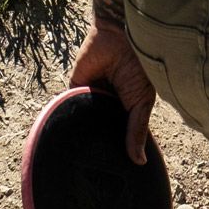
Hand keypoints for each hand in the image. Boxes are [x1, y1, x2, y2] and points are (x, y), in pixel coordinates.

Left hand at [68, 21, 158, 164]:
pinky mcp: (74, 88)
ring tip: (82, 157)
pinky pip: (68, 106)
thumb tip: (139, 161)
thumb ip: (137, 130)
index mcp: (125, 109)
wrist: (119, 36)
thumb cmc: (138, 67)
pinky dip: (68, 117)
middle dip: (99, 145)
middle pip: (100, 131)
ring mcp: (90, 97)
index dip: (119, 150)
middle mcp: (107, 105)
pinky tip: (69, 135)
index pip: (120, 135)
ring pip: (84, 122)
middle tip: (97, 169)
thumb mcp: (141, 102)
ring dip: (83, 133)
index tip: (116, 172)